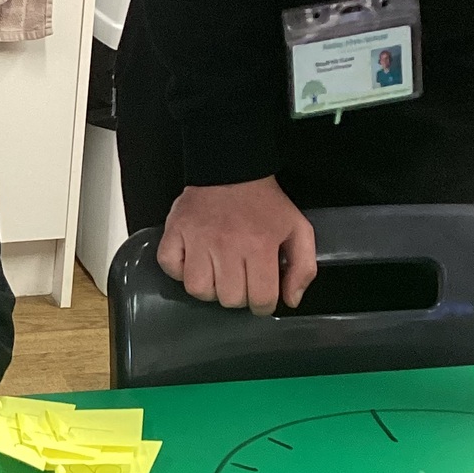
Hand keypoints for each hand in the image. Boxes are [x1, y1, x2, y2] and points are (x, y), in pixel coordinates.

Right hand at [157, 178, 317, 315]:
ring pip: (198, 289)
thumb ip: (303, 267)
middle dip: (238, 295)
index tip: (261, 294)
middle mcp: (227, 246)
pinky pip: (170, 267)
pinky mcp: (174, 232)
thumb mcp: (297, 229)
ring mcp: (197, 240)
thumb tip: (290, 300)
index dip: (264, 304)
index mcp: (260, 246)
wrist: (232, 169)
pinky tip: (194, 262)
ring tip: (217, 274)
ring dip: (209, 287)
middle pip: (229, 299)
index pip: (261, 299)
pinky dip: (179, 271)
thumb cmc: (264, 203)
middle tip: (240, 279)